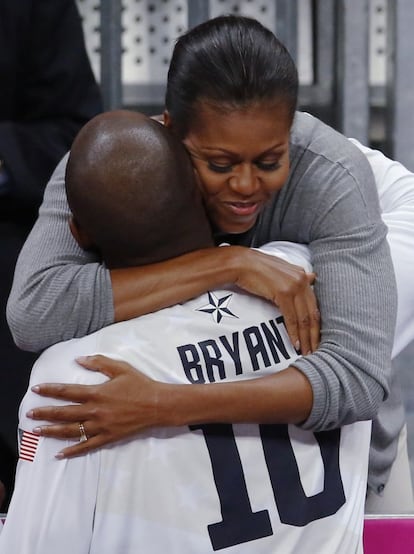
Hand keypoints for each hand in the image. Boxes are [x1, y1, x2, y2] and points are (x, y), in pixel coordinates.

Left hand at [27, 355, 161, 457]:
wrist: (157, 405)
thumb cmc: (139, 384)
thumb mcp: (120, 368)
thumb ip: (99, 362)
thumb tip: (78, 359)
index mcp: (97, 393)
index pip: (68, 391)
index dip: (51, 390)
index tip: (36, 390)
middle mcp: (95, 411)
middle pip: (64, 413)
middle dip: (45, 413)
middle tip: (29, 414)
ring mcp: (101, 426)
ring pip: (71, 431)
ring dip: (52, 431)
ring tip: (37, 432)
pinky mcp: (108, 437)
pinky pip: (87, 446)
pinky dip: (73, 451)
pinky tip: (60, 454)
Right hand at [235, 248, 319, 353]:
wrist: (241, 263)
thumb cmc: (256, 268)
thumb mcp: (280, 271)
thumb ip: (295, 277)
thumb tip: (312, 278)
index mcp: (302, 275)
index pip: (314, 304)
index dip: (316, 324)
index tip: (315, 338)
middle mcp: (302, 280)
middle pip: (312, 313)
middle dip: (314, 335)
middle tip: (315, 350)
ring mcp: (293, 286)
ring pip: (304, 318)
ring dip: (306, 338)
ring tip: (306, 352)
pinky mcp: (283, 293)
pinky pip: (292, 318)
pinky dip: (294, 332)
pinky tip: (295, 343)